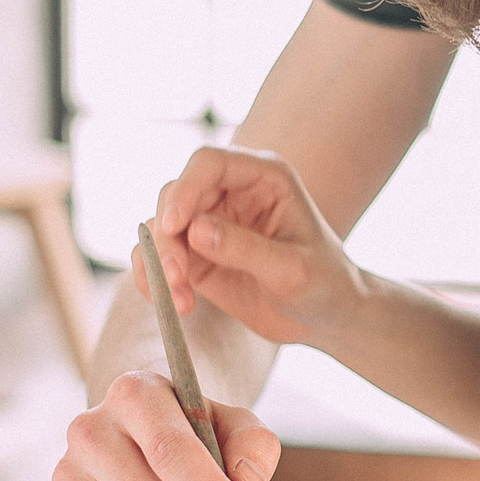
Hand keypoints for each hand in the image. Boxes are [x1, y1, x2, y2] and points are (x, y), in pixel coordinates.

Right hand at [136, 146, 368, 347]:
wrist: (326, 316)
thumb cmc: (324, 283)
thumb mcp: (293, 270)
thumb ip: (246, 248)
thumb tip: (195, 230)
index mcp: (264, 177)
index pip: (209, 163)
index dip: (184, 189)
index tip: (173, 227)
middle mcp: (232, 192)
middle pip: (176, 194)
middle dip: (168, 237)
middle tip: (175, 278)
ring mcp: (211, 222)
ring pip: (161, 226)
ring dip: (158, 262)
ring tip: (180, 301)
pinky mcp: (196, 254)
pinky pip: (158, 256)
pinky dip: (153, 278)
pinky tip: (171, 304)